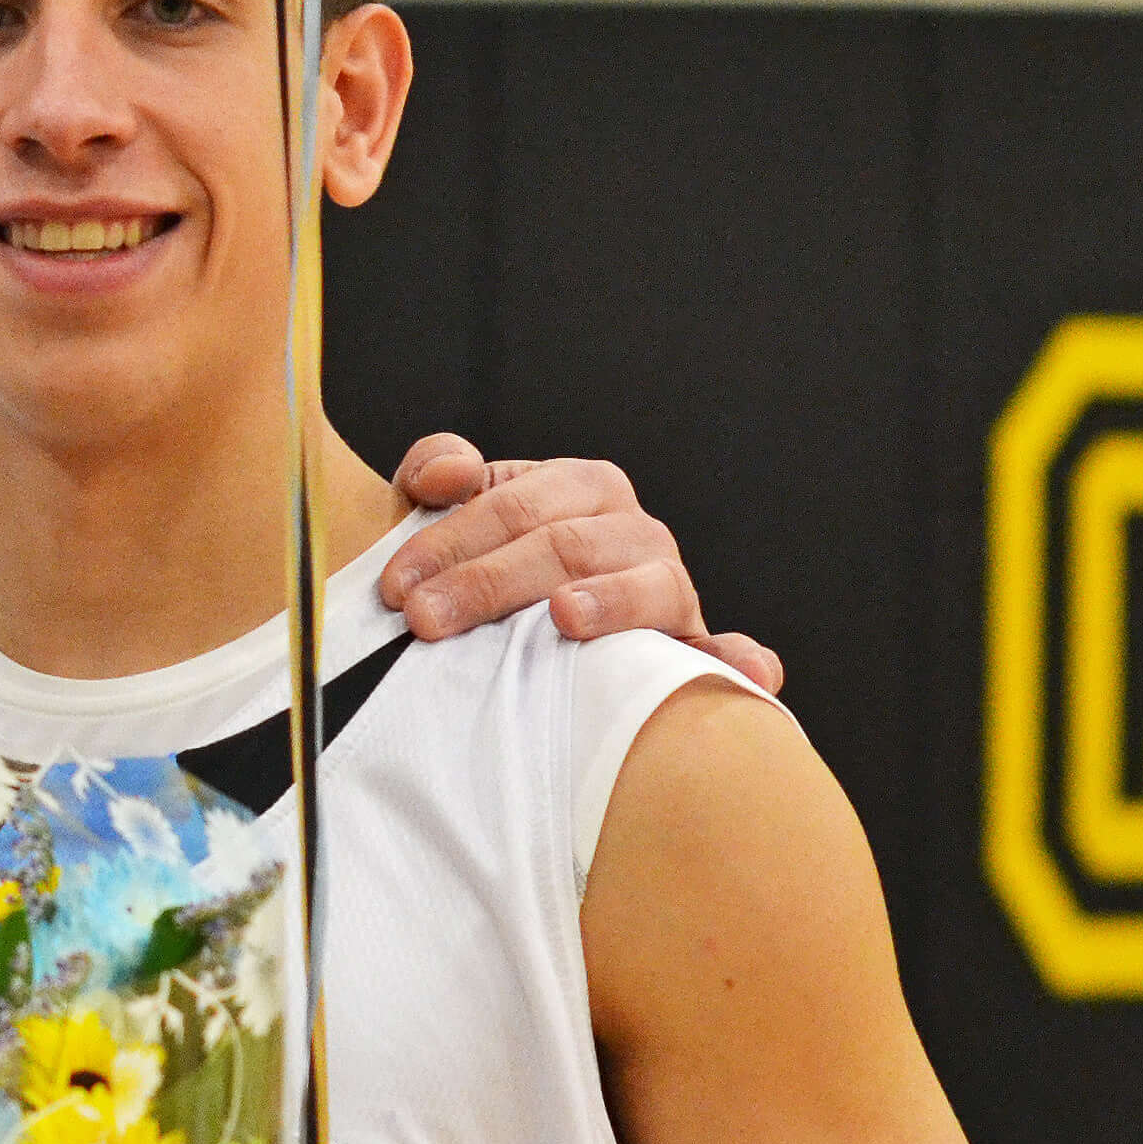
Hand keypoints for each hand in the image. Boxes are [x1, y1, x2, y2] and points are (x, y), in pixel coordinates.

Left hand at [384, 443, 783, 690]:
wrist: (545, 632)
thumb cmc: (497, 567)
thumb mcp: (461, 515)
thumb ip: (439, 472)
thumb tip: (440, 474)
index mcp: (582, 487)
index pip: (514, 506)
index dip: (449, 542)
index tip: (396, 587)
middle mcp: (633, 530)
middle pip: (564, 546)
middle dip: (489, 582)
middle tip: (426, 620)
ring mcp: (668, 587)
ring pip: (642, 588)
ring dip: (604, 604)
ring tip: (561, 618)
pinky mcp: (690, 646)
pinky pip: (720, 652)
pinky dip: (738, 659)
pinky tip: (746, 671)